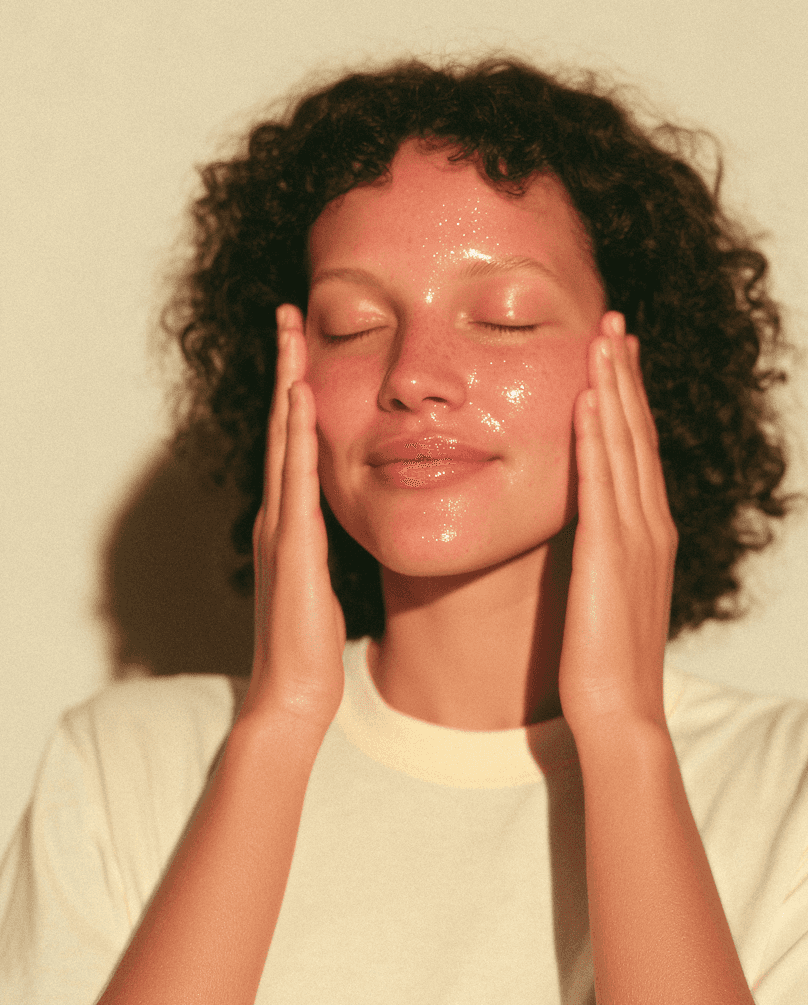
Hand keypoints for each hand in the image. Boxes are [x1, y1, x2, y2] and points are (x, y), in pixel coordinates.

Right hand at [243, 304, 346, 727]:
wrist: (293, 691)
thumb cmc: (310, 644)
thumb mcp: (321, 582)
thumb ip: (322, 549)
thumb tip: (334, 527)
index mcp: (287, 521)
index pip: (291, 442)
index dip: (294, 391)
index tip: (303, 345)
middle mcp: (277, 513)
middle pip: (280, 425)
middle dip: (283, 367)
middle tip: (287, 313)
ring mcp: (280, 525)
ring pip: (282, 438)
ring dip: (286, 382)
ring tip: (291, 332)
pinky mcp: (292, 542)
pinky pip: (295, 474)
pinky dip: (296, 431)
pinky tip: (302, 393)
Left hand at [558, 310, 677, 732]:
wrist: (619, 711)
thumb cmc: (605, 661)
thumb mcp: (606, 591)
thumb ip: (600, 551)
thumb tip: (582, 527)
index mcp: (649, 532)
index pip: (640, 449)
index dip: (630, 397)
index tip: (619, 354)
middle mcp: (650, 525)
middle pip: (638, 433)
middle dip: (626, 375)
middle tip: (616, 323)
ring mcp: (634, 536)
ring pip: (625, 445)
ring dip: (614, 388)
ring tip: (604, 338)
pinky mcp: (609, 552)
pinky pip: (603, 482)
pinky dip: (597, 437)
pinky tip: (588, 399)